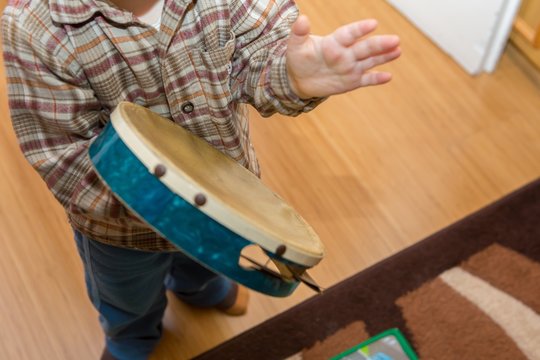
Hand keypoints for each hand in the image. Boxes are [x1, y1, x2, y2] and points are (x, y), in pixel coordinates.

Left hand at [286, 15, 400, 98]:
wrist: (299, 79)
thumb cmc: (299, 58)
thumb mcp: (295, 46)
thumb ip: (299, 32)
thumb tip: (301, 19)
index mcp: (334, 42)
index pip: (349, 34)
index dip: (360, 29)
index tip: (373, 24)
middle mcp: (346, 53)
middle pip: (365, 48)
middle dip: (380, 44)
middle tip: (395, 40)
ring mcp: (351, 67)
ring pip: (370, 61)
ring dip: (384, 56)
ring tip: (398, 50)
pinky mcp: (352, 81)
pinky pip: (366, 80)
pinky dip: (376, 79)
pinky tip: (388, 77)